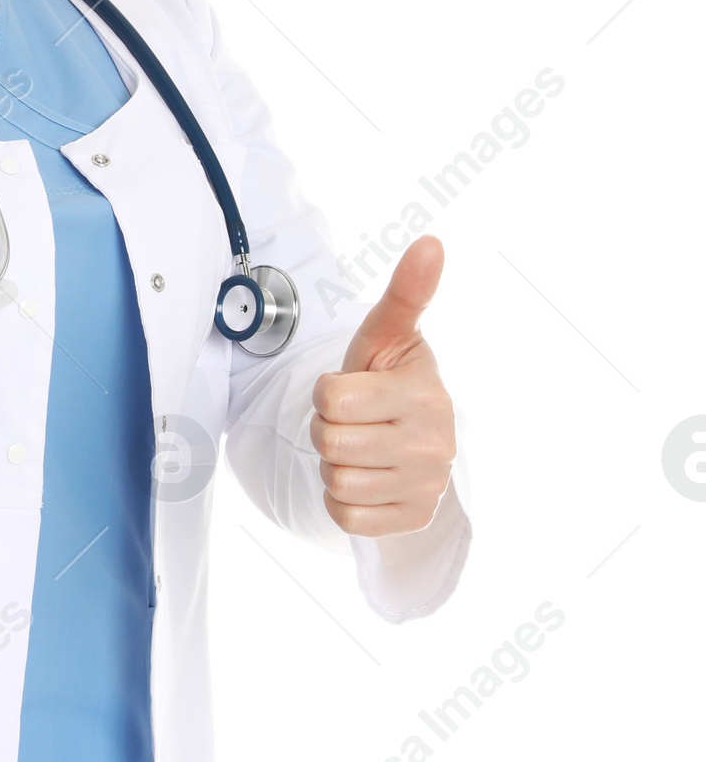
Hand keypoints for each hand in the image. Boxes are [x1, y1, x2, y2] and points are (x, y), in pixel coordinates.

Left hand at [310, 235, 456, 536]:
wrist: (414, 439)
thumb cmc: (390, 380)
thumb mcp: (389, 337)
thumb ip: (406, 293)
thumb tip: (430, 242)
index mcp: (423, 390)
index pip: (330, 396)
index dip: (326, 392)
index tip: (351, 389)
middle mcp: (435, 440)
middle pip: (330, 440)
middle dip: (328, 429)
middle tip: (353, 421)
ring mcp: (428, 484)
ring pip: (336, 480)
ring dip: (335, 465)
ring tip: (361, 448)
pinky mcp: (414, 519)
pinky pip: (345, 517)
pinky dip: (344, 502)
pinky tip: (367, 479)